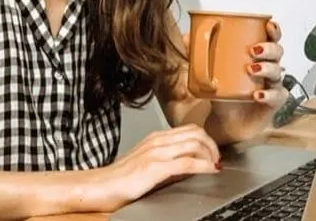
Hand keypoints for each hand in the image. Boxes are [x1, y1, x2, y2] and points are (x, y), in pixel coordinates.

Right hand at [106, 124, 220, 203]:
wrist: (98, 186)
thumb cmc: (119, 178)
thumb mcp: (147, 162)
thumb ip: (167, 160)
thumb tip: (190, 165)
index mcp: (156, 138)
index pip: (190, 129)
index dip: (207, 140)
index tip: (213, 153)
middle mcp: (157, 140)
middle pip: (196, 132)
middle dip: (212, 146)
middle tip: (217, 160)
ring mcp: (156, 152)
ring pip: (195, 143)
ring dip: (211, 154)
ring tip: (214, 166)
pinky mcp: (155, 167)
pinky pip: (188, 162)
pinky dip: (204, 166)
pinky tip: (209, 171)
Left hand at [184, 20, 288, 141]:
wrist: (226, 122)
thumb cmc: (224, 93)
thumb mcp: (209, 72)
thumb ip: (198, 55)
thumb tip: (187, 37)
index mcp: (257, 57)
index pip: (271, 39)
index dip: (273, 30)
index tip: (268, 25)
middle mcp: (268, 69)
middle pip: (277, 52)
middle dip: (268, 48)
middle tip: (253, 50)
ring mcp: (272, 86)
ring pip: (277, 72)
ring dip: (266, 68)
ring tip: (252, 69)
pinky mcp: (272, 104)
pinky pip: (276, 97)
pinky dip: (268, 95)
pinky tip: (258, 94)